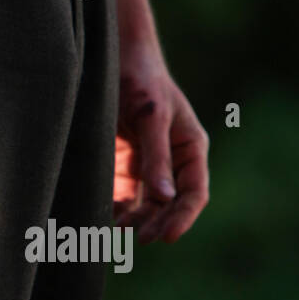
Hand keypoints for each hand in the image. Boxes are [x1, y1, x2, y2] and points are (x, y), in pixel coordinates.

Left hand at [113, 44, 209, 243]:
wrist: (113, 58)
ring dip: (136, 221)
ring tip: (117, 233)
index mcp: (190, 148)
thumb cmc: (140, 81)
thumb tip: (164, 199)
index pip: (193, 193)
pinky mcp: (124, 163)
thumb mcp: (150, 116)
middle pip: (169, 204)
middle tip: (140, 240)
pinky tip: (105, 218)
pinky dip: (118, 208)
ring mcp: (148, 163)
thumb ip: (156, 156)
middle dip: (157, 224)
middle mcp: (171, 160)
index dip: (183, 218)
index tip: (166, 238)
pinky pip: (124, 194)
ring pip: (146, 204)